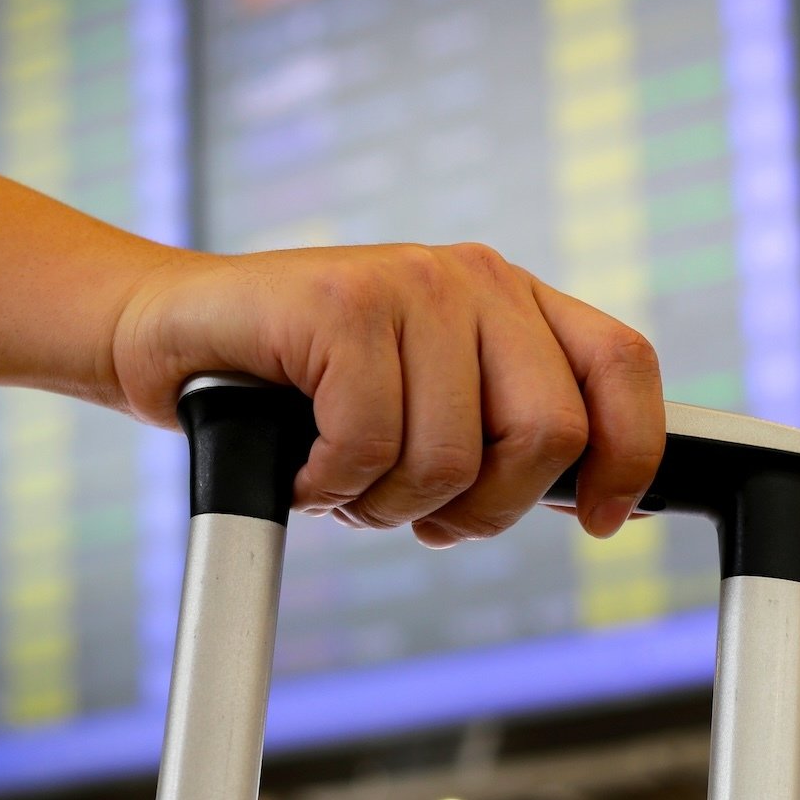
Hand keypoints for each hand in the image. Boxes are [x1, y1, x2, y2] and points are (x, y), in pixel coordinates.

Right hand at [108, 243, 664, 545]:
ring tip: (342, 477)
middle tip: (419, 516)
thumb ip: (501, 426)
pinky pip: (370, 445)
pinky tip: (303, 464)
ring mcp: (410, 282)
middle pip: (548, 432)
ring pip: (452, 457)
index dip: (628, 454)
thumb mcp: (425, 400)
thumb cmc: (303, 388)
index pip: (622, 364)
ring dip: (388, 506)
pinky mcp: (342, 304)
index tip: (597, 521)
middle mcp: (474, 278)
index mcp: (512, 299)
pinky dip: (329, 485)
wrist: (172, 335)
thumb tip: (588, 500)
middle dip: (483, 509)